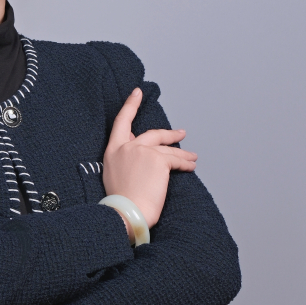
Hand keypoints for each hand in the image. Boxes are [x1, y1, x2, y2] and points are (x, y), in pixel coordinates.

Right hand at [102, 88, 196, 229]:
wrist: (127, 212)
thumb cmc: (122, 201)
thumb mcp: (115, 174)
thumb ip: (125, 157)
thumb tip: (138, 144)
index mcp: (113, 151)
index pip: (121, 122)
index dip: (130, 105)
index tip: (137, 93)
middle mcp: (127, 147)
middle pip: (153, 134)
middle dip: (170, 134)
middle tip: (181, 134)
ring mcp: (143, 152)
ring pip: (168, 150)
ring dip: (183, 154)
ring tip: (193, 158)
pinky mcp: (159, 160)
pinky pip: (176, 160)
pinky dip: (186, 164)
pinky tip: (191, 166)